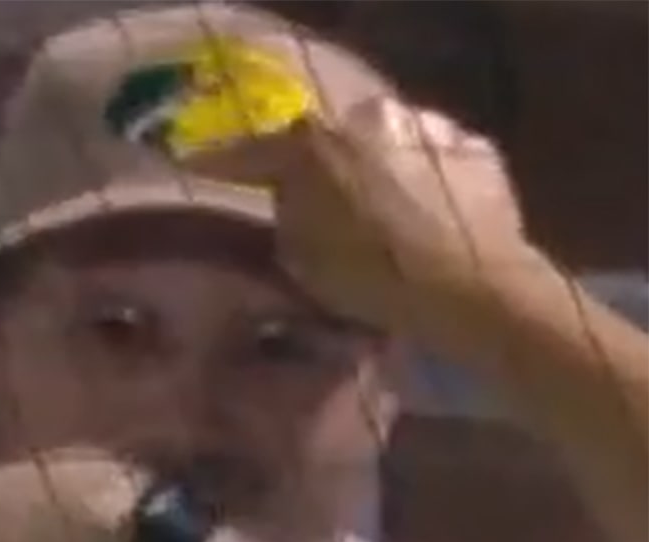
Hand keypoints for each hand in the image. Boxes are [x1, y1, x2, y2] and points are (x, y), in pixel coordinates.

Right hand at [187, 97, 529, 333]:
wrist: (473, 293)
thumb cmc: (371, 281)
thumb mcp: (298, 260)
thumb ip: (284, 217)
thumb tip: (287, 202)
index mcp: (311, 143)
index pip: (249, 152)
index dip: (219, 165)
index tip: (196, 169)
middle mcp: (368, 117)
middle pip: (327, 141)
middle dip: (316, 166)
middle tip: (309, 201)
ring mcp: (428, 128)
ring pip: (384, 146)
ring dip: (374, 169)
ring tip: (377, 212)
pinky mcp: (476, 150)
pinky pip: (435, 162)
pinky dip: (425, 182)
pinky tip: (427, 216)